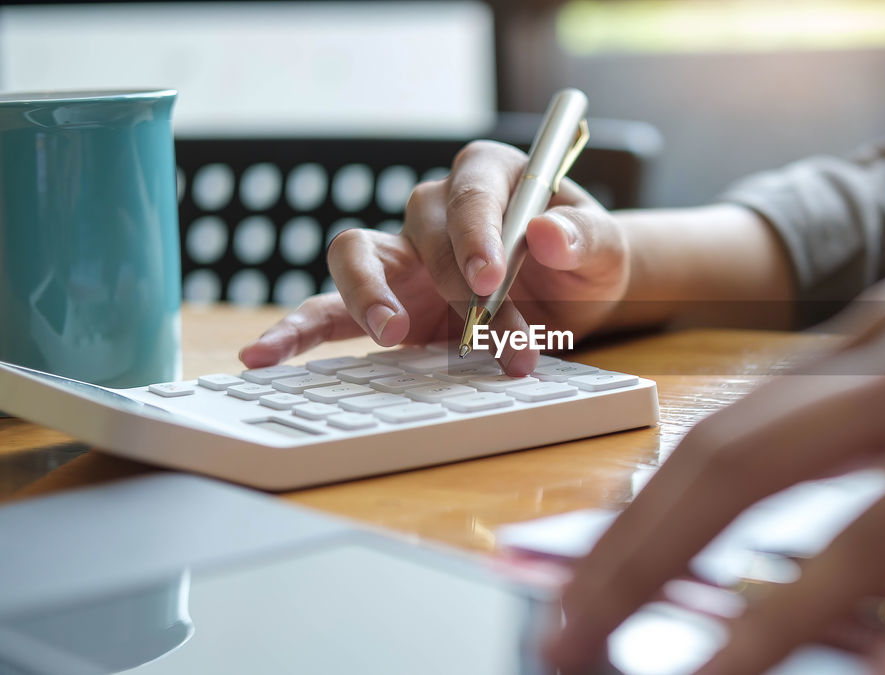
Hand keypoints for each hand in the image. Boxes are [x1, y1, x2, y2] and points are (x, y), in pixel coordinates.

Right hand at [239, 141, 628, 374]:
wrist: (582, 294)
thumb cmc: (589, 258)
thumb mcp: (607, 248)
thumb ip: (583, 236)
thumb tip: (544, 231)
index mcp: (491, 175)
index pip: (470, 192)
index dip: (476, 233)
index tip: (489, 278)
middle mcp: (441, 208)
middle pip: (423, 232)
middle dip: (456, 289)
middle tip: (492, 334)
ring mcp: (408, 255)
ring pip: (359, 257)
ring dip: (368, 297)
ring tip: (390, 336)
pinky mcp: (390, 302)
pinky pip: (332, 309)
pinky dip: (299, 331)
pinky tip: (265, 355)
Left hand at [547, 180, 884, 673]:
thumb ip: (876, 389)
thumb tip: (777, 450)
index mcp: (884, 335)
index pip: (725, 428)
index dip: (636, 513)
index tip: (578, 579)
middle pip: (745, 466)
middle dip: (641, 559)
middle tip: (570, 639)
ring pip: (858, 534)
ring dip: (755, 625)